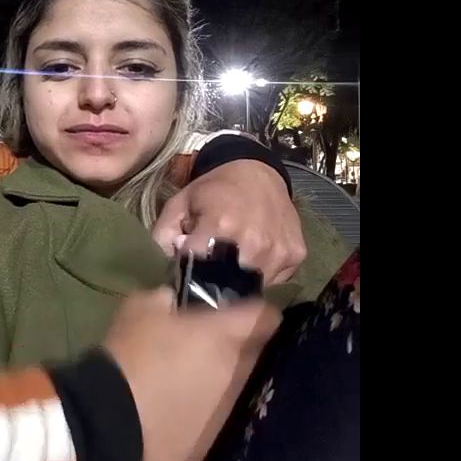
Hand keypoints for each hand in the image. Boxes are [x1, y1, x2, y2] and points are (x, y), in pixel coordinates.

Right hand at [104, 287, 279, 460]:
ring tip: (189, 385)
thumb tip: (172, 302)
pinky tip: (177, 415)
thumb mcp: (139, 308)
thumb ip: (164, 300)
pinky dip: (202, 415)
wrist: (109, 418)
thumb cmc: (128, 355)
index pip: (265, 318)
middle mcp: (235, 373)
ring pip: (235, 390)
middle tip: (209, 347)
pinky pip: (215, 421)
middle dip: (237, 349)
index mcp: (221, 336)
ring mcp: (227, 411)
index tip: (245, 314)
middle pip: (253, 356)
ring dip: (219, 384)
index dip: (259, 313)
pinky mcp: (212, 443)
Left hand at [152, 159, 306, 283]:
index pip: (197, 271)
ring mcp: (279, 252)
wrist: (255, 172)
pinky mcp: (296, 255)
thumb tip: (168, 266)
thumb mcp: (178, 205)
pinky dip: (261, 275)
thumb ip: (164, 236)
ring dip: (238, 281)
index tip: (185, 269)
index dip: (188, 273)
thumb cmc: (213, 190)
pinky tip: (252, 257)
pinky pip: (275, 281)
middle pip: (226, 286)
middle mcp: (254, 243)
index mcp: (220, 227)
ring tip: (231, 261)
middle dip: (213, 282)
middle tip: (209, 268)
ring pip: (252, 288)